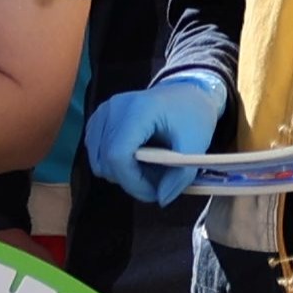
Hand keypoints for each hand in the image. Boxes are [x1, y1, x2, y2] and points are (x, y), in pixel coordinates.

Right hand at [83, 72, 233, 206]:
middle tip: (158, 181)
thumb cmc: (193, 116)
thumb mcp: (196, 145)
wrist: (186, 94)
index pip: (118, 155)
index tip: (154, 193)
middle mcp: (113, 108)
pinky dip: (114, 163)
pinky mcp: (97, 119)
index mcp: (138, 110)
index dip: (132, 182)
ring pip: (98, 161)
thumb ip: (180, 175)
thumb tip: (160, 199)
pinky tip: (136, 158)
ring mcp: (102, 112)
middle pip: (106, 162)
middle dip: (131, 180)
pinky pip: (96, 153)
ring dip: (122, 173)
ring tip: (149, 167)